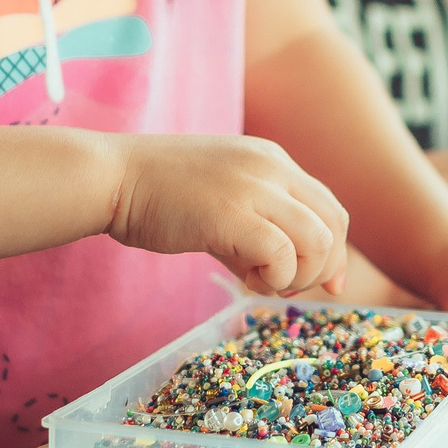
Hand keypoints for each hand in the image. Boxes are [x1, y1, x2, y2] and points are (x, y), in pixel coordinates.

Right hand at [110, 134, 348, 298]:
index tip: (326, 283)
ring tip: (261, 281)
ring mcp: (255, 187)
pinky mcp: (233, 214)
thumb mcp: (223, 200)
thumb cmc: (158, 194)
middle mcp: (272, 167)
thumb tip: (287, 273)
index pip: (330, 208)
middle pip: (334, 225)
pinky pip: (282, 255)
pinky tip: (245, 280)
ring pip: (318, 242)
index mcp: (273, 160)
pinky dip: (274, 278)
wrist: (112, 177)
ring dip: (299, 276)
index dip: (335, 252)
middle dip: (322, 268)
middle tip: (286, 288)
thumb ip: (258, 228)